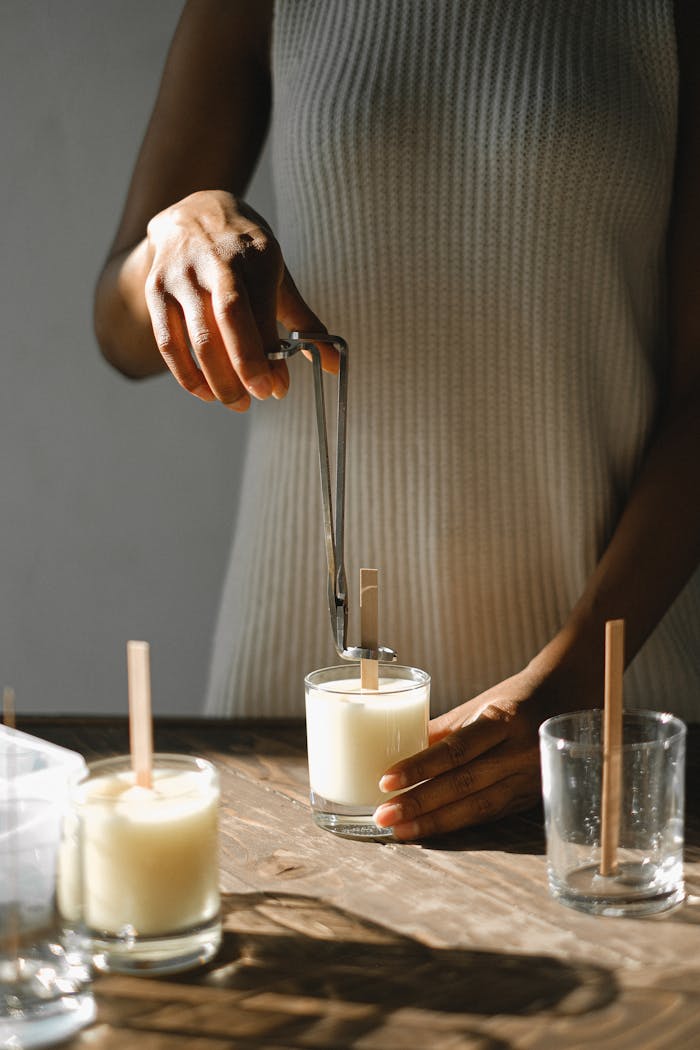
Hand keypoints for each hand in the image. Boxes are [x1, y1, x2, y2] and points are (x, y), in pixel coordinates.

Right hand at [145, 190, 337, 408]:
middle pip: (228, 321)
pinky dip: (187, 375)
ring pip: (197, 338)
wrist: (192, 212)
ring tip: (236, 403)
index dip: (269, 356)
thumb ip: (304, 320)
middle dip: (245, 367)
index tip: (279, 388)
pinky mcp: (157, 291)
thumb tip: (334, 364)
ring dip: (218, 380)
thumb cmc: (244, 253)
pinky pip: (168, 342)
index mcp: (255, 254)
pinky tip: (206, 393)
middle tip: (258, 398)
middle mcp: (216, 261)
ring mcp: (182, 276)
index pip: (262, 312)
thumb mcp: (277, 275)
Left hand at [373, 668, 551, 839]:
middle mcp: (519, 752)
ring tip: (399, 830)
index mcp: (503, 720)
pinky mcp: (530, 798)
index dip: (420, 767)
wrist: (567, 700)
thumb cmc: (514, 699)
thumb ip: (442, 730)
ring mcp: (528, 780)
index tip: (386, 781)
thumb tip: (395, 749)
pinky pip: (489, 816)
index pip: (456, 749)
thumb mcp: (479, 705)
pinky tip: (430, 831)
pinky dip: (457, 824)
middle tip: (383, 815)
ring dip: (435, 822)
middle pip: (464, 784)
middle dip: (420, 804)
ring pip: (478, 808)